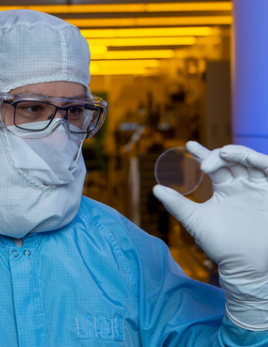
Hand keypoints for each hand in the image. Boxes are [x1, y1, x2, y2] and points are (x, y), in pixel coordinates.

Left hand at [153, 141, 267, 330]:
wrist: (245, 266)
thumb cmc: (221, 245)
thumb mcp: (196, 220)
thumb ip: (177, 204)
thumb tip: (154, 188)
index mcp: (225, 189)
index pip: (214, 165)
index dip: (202, 153)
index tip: (188, 145)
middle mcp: (242, 186)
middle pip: (231, 160)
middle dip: (218, 155)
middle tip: (205, 163)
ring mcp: (258, 189)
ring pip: (251, 162)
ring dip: (239, 153)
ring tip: (224, 153)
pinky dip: (261, 162)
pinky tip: (250, 159)